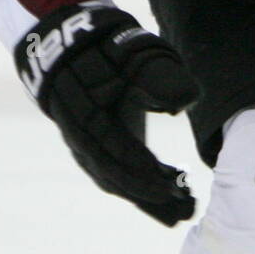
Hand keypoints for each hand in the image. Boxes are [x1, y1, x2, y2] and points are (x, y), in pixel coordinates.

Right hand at [14, 3, 199, 225]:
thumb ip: (157, 75)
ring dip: (144, 197)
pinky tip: (165, 195)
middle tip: (184, 206)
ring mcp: (80, 143)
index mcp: (86, 109)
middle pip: (108, 173)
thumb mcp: (135, 51)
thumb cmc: (110, 47)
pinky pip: (109, 175)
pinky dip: (136, 188)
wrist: (70, 43)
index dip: (139, 165)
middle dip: (147, 193)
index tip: (170, 181)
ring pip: (109, 179)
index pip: (110, 146)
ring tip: (182, 210)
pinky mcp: (88, 149)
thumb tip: (182, 101)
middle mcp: (77, 132)